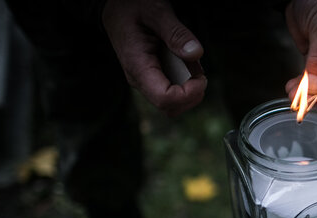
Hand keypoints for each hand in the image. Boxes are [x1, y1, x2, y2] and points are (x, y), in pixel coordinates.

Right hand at [102, 0, 207, 115]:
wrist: (115, 8)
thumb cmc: (132, 7)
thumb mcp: (156, 12)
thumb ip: (176, 33)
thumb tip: (196, 54)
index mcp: (138, 66)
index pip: (165, 99)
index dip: (188, 94)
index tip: (201, 77)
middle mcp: (140, 80)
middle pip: (171, 108)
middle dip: (192, 94)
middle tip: (199, 70)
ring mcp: (146, 82)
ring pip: (173, 105)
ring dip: (190, 89)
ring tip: (190, 62)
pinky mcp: (153, 79)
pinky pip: (173, 93)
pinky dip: (186, 83)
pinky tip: (185, 62)